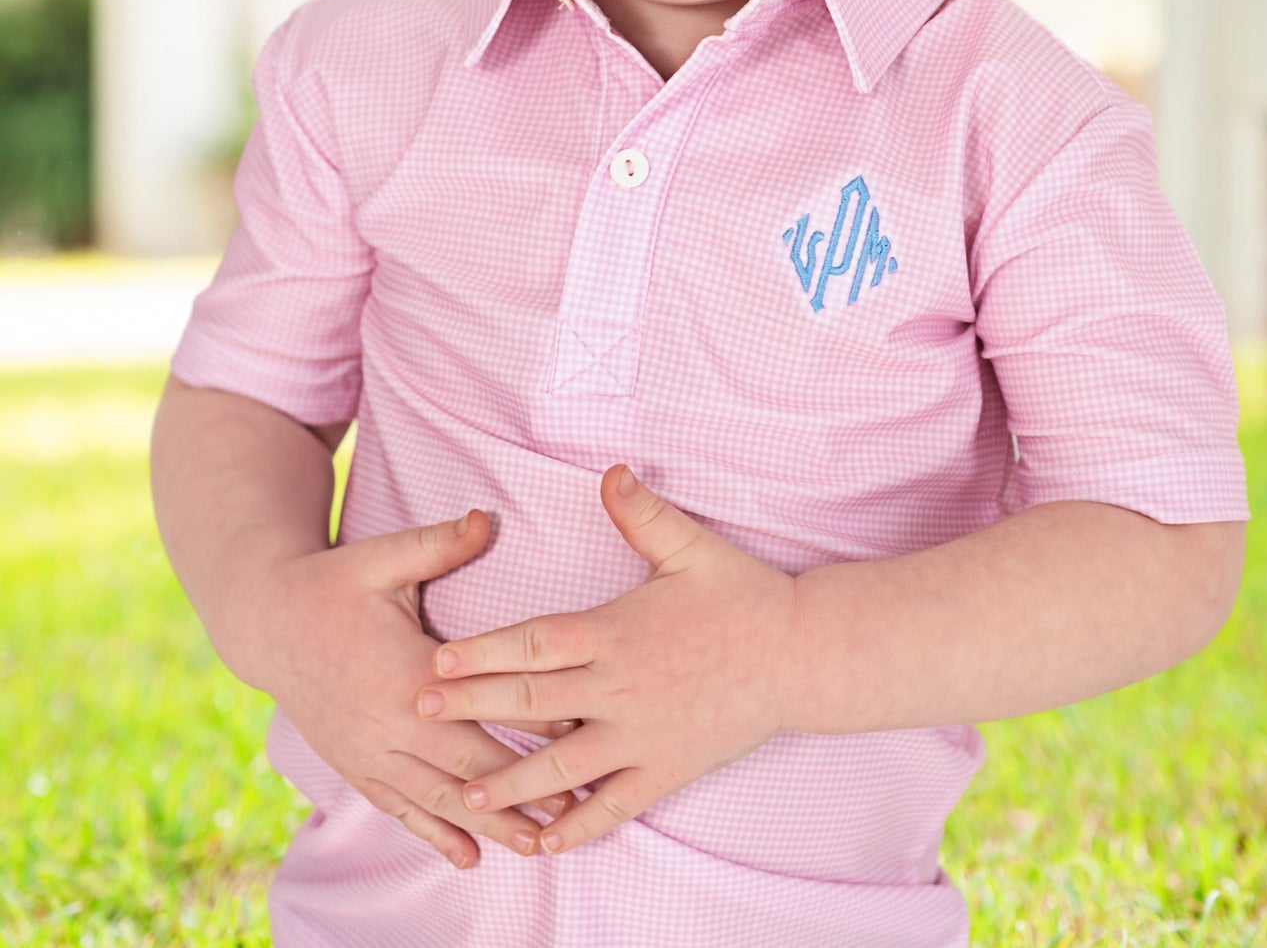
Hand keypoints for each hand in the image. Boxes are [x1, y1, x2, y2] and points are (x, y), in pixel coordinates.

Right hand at [240, 510, 580, 864]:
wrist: (267, 623)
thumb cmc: (333, 584)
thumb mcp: (383, 556)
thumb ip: (438, 542)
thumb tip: (484, 517)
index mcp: (407, 671)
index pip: (482, 704)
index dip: (532, 721)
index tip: (581, 732)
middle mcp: (391, 723)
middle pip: (468, 770)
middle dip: (523, 792)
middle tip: (576, 808)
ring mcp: (370, 752)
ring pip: (439, 801)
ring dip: (489, 825)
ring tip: (537, 844)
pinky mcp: (356, 766)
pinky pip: (401, 809)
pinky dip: (435, 835)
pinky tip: (469, 857)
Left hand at [414, 466, 801, 854]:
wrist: (800, 655)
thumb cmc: (743, 595)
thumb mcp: (691, 546)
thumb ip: (643, 512)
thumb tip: (609, 470)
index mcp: (616, 631)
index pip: (536, 642)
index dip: (483, 652)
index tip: (438, 661)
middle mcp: (620, 688)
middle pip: (532, 701)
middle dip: (472, 707)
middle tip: (420, 713)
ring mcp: (642, 735)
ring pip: (564, 766)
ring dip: (512, 780)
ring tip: (467, 793)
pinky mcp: (667, 769)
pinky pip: (615, 806)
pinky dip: (579, 826)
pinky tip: (546, 843)